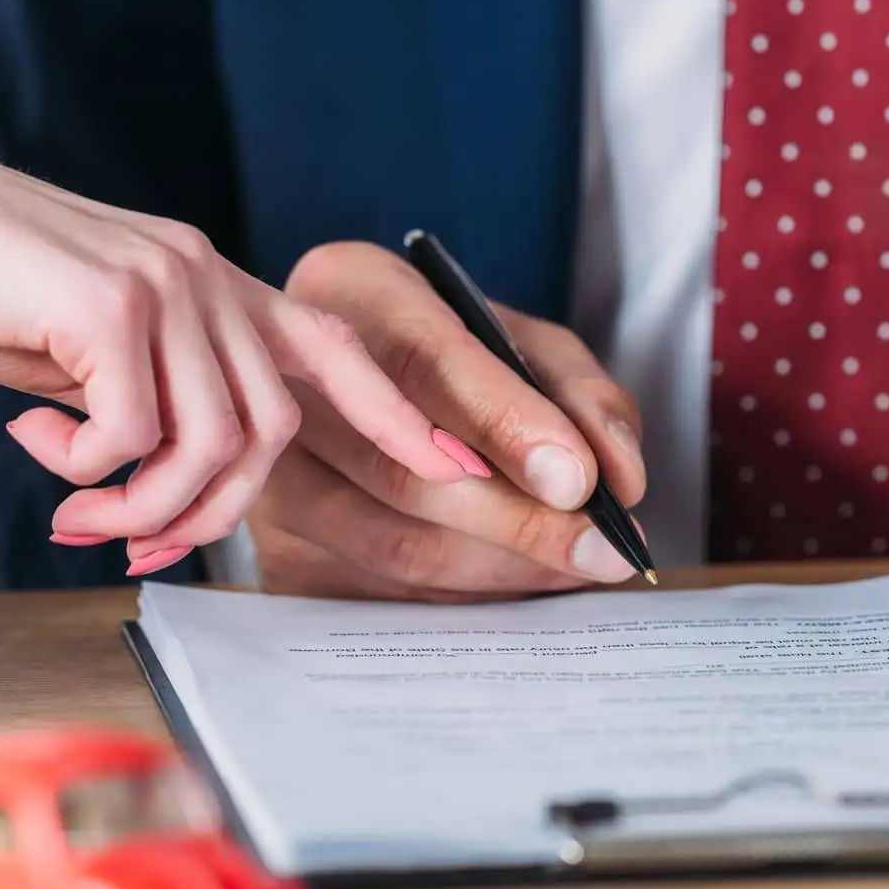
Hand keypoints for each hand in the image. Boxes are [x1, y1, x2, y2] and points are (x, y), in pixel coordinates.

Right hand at [0, 137, 471, 574]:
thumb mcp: (103, 351)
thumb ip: (162, 400)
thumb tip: (176, 495)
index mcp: (221, 286)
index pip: (338, 349)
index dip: (399, 415)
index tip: (456, 468)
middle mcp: (210, 277)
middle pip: (270, 434)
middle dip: (211, 516)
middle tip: (138, 547)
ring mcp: (169, 284)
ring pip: (209, 445)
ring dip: (143, 508)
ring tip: (77, 515)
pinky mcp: (113, 305)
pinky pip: (131, 436)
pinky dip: (85, 470)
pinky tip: (30, 444)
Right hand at [248, 240, 647, 601]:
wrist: (362, 388)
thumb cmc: (457, 359)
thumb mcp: (528, 345)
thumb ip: (582, 397)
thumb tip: (618, 482)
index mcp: (352, 292)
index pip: (423, 360)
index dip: (505, 423)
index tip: (579, 480)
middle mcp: (290, 379)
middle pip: (403, 471)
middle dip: (520, 521)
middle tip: (604, 548)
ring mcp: (270, 473)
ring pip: (393, 545)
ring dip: (503, 568)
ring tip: (575, 565)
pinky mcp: (278, 551)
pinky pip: (382, 595)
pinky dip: (467, 596)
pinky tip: (518, 581)